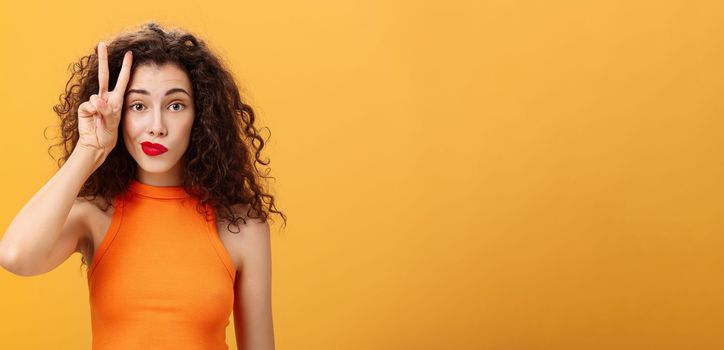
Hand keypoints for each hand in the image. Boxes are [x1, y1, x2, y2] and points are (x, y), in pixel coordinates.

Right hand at [76, 41, 132, 156]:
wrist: (98, 144)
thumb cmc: (110, 133)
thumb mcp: (113, 121)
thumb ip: (106, 110)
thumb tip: (97, 100)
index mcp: (117, 98)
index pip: (122, 80)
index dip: (126, 67)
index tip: (130, 54)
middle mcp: (105, 97)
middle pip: (104, 75)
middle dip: (102, 59)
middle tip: (102, 44)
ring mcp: (94, 102)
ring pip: (96, 95)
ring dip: (101, 109)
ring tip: (103, 121)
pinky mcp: (85, 108)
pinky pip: (88, 106)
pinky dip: (92, 113)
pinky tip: (95, 120)